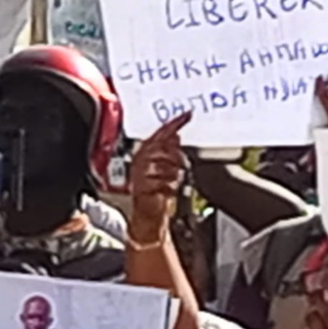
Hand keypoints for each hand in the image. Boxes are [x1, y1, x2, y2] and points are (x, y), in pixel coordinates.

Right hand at [129, 112, 191, 242]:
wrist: (149, 214)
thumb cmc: (156, 189)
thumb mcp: (164, 165)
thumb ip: (168, 149)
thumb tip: (176, 134)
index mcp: (144, 152)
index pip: (160, 133)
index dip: (175, 123)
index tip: (187, 115)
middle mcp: (140, 161)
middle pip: (164, 148)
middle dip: (176, 156)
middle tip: (180, 165)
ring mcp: (140, 175)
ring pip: (166, 166)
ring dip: (174, 175)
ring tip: (172, 181)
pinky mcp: (144, 189)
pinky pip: (165, 183)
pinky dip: (171, 187)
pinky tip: (169, 190)